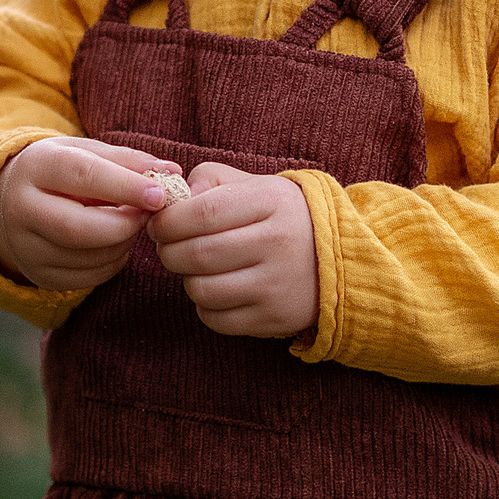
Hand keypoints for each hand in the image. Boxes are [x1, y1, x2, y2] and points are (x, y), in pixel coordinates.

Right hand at [0, 137, 180, 290]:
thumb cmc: (62, 170)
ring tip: (131, 223)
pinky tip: (115, 243)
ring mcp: (26, 247)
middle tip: (150, 215)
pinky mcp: (38, 275)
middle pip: (79, 227)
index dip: (126, 187)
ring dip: (123, 243)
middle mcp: (22, 209)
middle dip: (125, 224)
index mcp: (36, 167)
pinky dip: (113, 262)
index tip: (160, 194)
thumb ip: (129, 161)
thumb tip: (172, 173)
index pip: (83, 176)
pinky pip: (88, 278)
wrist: (12, 200)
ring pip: (87, 256)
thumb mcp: (87, 151)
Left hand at [148, 162, 318, 338]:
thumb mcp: (255, 185)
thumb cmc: (281, 216)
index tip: (159, 223)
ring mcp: (276, 285)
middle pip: (197, 254)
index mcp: (270, 202)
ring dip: (186, 279)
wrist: (339, 258)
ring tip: (197, 267)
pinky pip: (215, 319)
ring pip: (201, 290)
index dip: (169, 221)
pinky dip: (205, 306)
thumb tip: (175, 200)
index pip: (202, 212)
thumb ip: (211, 179)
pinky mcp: (273, 319)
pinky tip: (217, 289)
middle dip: (168, 251)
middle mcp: (277, 243)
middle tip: (168, 246)